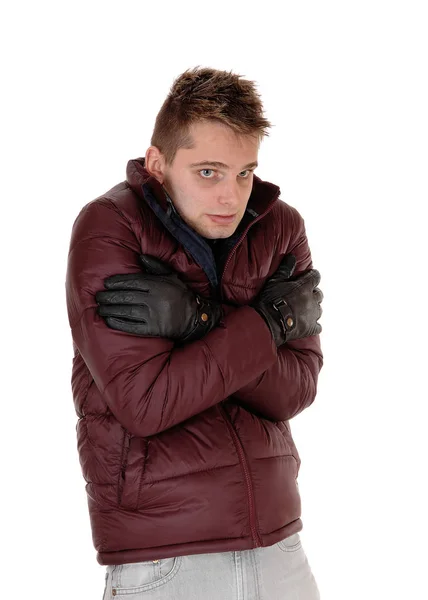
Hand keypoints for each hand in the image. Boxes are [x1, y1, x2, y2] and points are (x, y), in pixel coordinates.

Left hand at [95, 255, 222, 342]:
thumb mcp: (172, 276)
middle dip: (109, 296)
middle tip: (98, 296)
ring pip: (127, 311)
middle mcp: (155, 300)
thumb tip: (140, 257)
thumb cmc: (181, 295)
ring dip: (110, 309)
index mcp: (158, 285)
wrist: (196, 318)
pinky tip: (109, 320)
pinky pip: (132, 326)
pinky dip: (119, 323)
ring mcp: (153, 315)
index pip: (133, 282)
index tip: (106, 284)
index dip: (117, 282)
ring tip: (100, 308)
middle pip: (126, 296)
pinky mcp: (153, 329)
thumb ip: (156, 266)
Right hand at [252, 254, 322, 346]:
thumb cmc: (271, 300)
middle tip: (303, 295)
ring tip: (303, 310)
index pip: (316, 276)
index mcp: (305, 286)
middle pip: (319, 294)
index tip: (308, 277)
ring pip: (319, 310)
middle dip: (313, 293)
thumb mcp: (275, 281)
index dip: (312, 276)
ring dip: (313, 309)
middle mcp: (312, 299)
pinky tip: (307, 325)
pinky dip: (314, 325)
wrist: (269, 322)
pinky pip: (318, 327)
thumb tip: (292, 256)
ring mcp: (313, 315)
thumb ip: (285, 269)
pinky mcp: (311, 328)